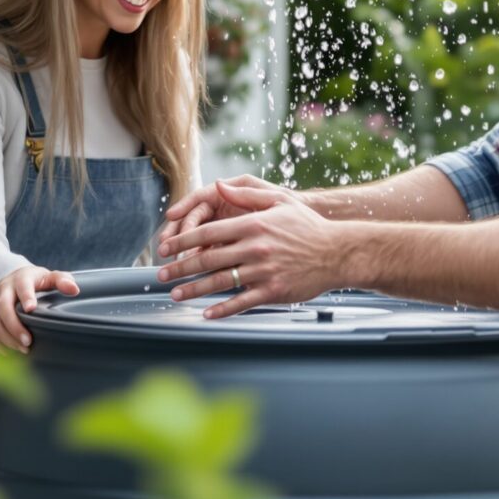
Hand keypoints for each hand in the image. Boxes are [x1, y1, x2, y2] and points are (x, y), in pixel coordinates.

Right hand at [0, 265, 78, 353]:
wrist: (14, 281)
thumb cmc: (37, 282)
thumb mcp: (50, 277)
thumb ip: (63, 281)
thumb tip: (74, 290)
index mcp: (21, 278)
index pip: (22, 286)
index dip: (26, 297)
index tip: (31, 309)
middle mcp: (3, 289)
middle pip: (3, 306)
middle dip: (14, 326)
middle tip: (28, 342)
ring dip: (6, 337)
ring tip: (23, 350)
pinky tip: (10, 352)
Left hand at [155, 179, 347, 318]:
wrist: (337, 253)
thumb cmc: (307, 227)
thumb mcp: (278, 201)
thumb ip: (246, 194)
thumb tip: (218, 185)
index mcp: (253, 224)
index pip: (208, 231)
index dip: (182, 240)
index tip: (166, 247)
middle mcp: (255, 248)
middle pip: (207, 258)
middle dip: (180, 267)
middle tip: (162, 274)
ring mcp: (263, 272)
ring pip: (219, 282)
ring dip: (193, 289)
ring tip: (176, 293)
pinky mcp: (273, 292)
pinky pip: (241, 302)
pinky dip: (221, 309)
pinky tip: (206, 313)